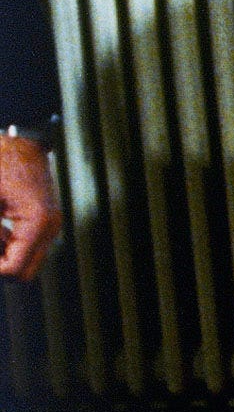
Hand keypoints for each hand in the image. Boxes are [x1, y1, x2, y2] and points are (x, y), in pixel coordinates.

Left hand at [0, 135, 60, 281]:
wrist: (20, 139)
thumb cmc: (1, 163)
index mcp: (37, 222)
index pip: (15, 269)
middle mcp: (49, 227)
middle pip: (25, 272)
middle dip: (1, 264)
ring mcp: (50, 224)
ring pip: (26, 261)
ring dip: (3, 254)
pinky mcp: (44, 220)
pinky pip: (27, 246)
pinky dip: (8, 245)